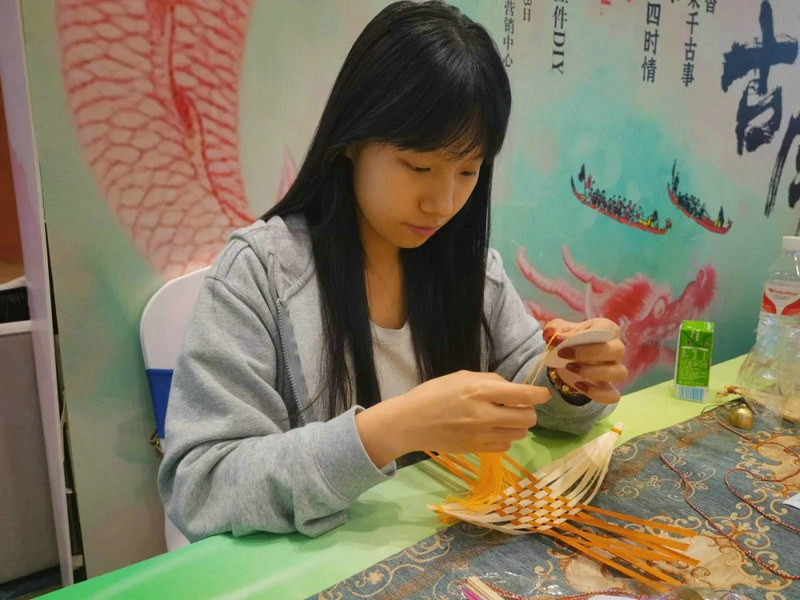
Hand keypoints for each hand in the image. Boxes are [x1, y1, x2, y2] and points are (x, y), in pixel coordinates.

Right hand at [356, 370, 550, 466]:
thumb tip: (510, 389)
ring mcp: (482, 435)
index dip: (540, 395)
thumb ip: (489, 380)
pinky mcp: (477, 450)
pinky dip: (505, 437)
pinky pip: (505, 446)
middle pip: (528, 418)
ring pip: (519, 434)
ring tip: (503, 418)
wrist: (410, 422)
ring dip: (517, 425)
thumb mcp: (461, 376)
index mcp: (480, 391)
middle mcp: (485, 414)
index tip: (544, 394)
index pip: (523, 395)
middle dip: (528, 411)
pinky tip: (493, 430)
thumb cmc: (433, 393)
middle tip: (519, 407)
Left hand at [542, 318, 626, 404]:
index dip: (585, 334)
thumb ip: (555, 329)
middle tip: (563, 354)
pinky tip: (578, 385)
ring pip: (620, 373)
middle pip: (618, 350)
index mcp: (606, 329)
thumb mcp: (557, 330)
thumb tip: (553, 334)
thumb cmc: (567, 338)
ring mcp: (614, 369)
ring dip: (594, 372)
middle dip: (590, 353)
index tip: (560, 339)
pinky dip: (596, 393)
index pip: (606, 328)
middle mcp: (615, 348)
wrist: (565, 358)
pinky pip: (613, 395)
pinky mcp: (608, 388)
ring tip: (570, 368)